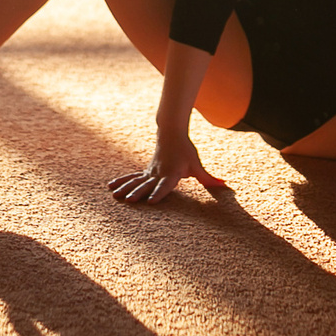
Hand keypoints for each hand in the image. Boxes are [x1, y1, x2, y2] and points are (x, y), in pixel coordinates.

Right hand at [106, 129, 230, 206]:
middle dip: (138, 193)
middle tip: (129, 201)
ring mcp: (150, 172)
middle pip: (147, 185)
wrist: (171, 133)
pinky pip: (131, 177)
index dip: (158, 194)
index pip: (165, 186)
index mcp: (171, 174)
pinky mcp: (145, 171)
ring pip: (135, 181)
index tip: (151, 201)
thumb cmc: (185, 151)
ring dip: (125, 188)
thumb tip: (224, 185)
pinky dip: (121, 181)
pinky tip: (111, 187)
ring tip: (115, 196)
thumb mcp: (197, 164)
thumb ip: (207, 178)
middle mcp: (158, 174)